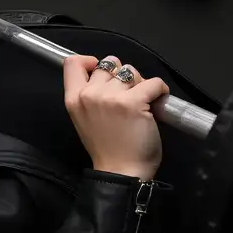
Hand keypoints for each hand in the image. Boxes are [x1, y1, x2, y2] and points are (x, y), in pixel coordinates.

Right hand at [63, 54, 169, 181]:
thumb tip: (109, 76)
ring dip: (140, 83)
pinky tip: (157, 101)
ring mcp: (111, 97)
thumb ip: (89, 96)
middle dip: (121, 75)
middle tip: (127, 94)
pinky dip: (159, 89)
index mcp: (73, 99)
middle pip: (109, 64)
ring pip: (131, 71)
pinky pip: (153, 82)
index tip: (102, 72)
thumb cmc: (106, 149)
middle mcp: (89, 94)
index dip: (89, 61)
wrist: (121, 172)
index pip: (72, 63)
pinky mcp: (133, 102)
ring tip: (142, 101)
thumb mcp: (84, 120)